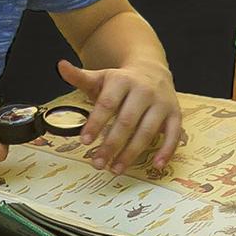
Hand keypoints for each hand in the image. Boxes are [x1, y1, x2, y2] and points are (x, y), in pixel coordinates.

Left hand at [58, 57, 180, 174]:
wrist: (152, 68)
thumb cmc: (121, 81)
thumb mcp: (101, 77)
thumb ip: (80, 76)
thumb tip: (60, 66)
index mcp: (122, 81)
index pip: (107, 104)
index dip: (95, 123)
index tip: (84, 142)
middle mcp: (144, 90)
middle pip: (126, 121)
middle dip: (111, 144)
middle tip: (97, 163)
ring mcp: (161, 103)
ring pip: (147, 131)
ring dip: (132, 153)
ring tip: (116, 169)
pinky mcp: (175, 114)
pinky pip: (173, 134)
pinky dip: (166, 150)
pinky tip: (156, 165)